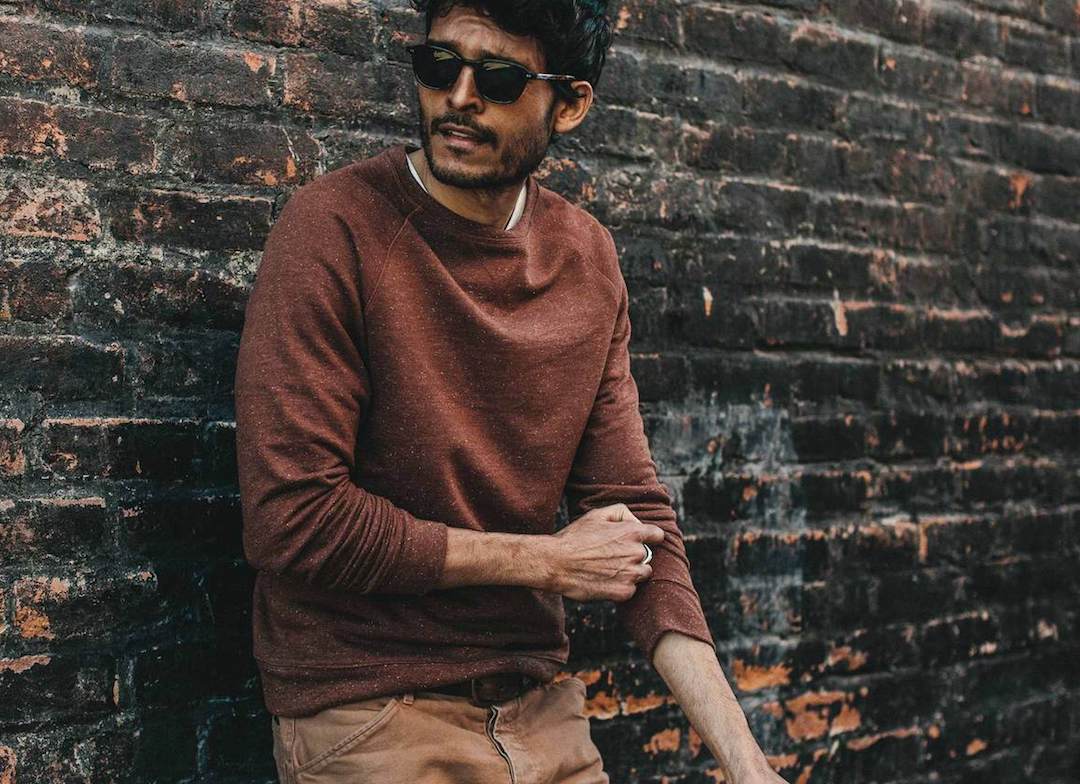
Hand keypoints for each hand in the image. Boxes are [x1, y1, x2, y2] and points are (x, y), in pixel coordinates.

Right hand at [546, 503, 664, 601]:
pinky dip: (621, 586)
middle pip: (647, 556)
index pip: (657, 535)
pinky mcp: (623, 592)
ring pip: (642, 573)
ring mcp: (630, 574)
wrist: (556, 564)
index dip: (650, 537)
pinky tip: (604, 580)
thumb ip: (621, 512)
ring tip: (608, 568)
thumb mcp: (596, 515)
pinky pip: (631, 590)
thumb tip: (635, 522)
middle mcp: (635, 553)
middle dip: (634, 555)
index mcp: (632, 532)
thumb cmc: (574, 538)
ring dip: (631, 572)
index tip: (641, 540)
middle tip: (612, 556)